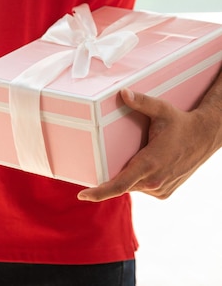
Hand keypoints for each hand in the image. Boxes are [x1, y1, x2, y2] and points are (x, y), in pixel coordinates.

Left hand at [78, 88, 220, 201]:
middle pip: (121, 183)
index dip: (99, 192)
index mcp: (149, 164)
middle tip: (105, 159)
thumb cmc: (182, 123)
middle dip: (109, 176)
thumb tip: (123, 93)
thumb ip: (141, 102)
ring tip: (138, 155)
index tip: (83, 195)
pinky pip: (142, 188)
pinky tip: (146, 164)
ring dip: (128, 175)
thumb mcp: (162, 110)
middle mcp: (154, 181)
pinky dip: (138, 179)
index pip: (119, 185)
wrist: (206, 137)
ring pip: (132, 186)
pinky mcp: (164, 193)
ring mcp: (160, 189)